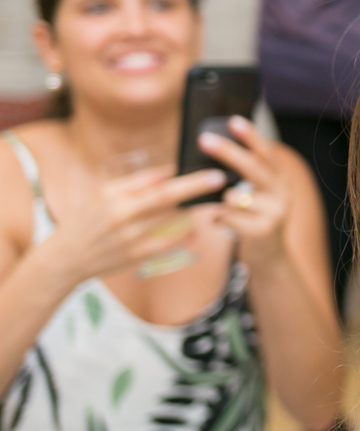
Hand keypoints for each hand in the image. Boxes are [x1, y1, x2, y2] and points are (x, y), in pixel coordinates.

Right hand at [47, 165, 225, 282]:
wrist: (65, 258)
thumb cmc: (85, 220)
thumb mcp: (103, 193)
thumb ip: (136, 182)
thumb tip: (169, 172)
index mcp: (116, 200)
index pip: (159, 187)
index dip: (189, 181)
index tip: (212, 173)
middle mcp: (124, 220)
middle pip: (169, 202)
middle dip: (198, 191)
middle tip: (221, 181)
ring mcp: (132, 241)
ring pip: (174, 225)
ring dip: (196, 214)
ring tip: (214, 204)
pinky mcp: (138, 258)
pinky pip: (170, 246)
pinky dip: (185, 236)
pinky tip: (195, 228)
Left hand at [198, 115, 290, 268]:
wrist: (271, 260)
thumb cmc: (256, 221)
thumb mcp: (258, 196)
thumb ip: (246, 177)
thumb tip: (215, 150)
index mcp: (280, 181)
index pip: (267, 153)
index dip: (251, 137)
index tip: (233, 121)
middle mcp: (282, 194)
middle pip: (252, 168)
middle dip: (227, 152)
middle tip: (203, 140)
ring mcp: (276, 214)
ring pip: (234, 196)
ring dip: (222, 201)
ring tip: (226, 209)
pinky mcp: (263, 232)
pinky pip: (228, 216)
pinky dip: (219, 218)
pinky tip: (223, 223)